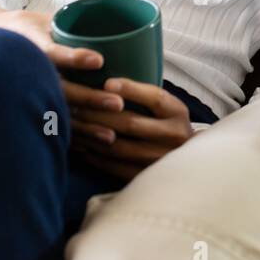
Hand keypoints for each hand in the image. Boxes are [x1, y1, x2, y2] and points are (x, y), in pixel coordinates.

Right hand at [0, 3, 126, 129]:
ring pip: (58, 113)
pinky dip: (74, 140)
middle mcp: (27, 73)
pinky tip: (92, 149)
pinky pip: (52, 128)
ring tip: (110, 136)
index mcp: (30, 46)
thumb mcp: (44, 20)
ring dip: (85, 126)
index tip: (99, 59)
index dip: (73, 57)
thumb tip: (116, 28)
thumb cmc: (29, 30)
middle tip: (118, 103)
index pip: (50, 53)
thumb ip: (74, 26)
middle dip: (89, 98)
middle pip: (60, 89)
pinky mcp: (31, 111)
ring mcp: (27, 94)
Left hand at [70, 81, 194, 181]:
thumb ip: (144, 96)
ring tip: (74, 126)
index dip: (130, 89)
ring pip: (118, 147)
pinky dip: (95, 155)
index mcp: (177, 113)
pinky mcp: (146, 176)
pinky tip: (82, 146)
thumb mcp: (165, 107)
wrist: (184, 162)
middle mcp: (173, 136)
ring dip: (91, 135)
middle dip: (98, 113)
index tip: (106, 82)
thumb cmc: (166, 125)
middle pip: (130, 123)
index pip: (154, 98)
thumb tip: (106, 82)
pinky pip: (114, 166)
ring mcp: (160, 159)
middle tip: (75, 105)